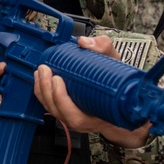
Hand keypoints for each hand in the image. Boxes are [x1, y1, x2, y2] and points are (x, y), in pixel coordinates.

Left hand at [33, 36, 150, 148]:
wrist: (123, 95)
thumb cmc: (120, 84)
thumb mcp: (116, 63)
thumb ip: (103, 48)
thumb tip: (83, 42)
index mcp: (99, 117)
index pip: (76, 117)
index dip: (63, 101)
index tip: (58, 80)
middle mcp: (85, 121)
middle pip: (59, 112)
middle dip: (48, 91)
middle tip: (46, 70)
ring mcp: (74, 118)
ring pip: (53, 110)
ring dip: (42, 91)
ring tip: (40, 72)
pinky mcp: (67, 112)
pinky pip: (51, 106)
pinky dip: (42, 93)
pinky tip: (39, 78)